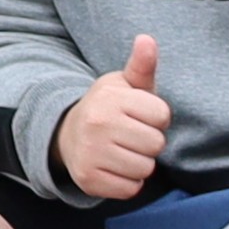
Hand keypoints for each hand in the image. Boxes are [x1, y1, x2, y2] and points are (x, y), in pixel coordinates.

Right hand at [57, 32, 172, 202]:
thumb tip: (147, 39)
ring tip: (122, 151)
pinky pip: (131, 189)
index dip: (155, 117)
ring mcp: (91, 153)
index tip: (138, 116)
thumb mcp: (123, 85)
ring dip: (139, 164)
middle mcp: (98, 124)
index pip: (162, 115)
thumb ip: (141, 66)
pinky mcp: (88, 179)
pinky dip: (127, 182)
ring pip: (145, 169)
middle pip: (156, 144)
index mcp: (110, 98)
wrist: (67, 135)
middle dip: (148, 142)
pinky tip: (114, 167)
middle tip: (129, 135)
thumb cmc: (107, 109)